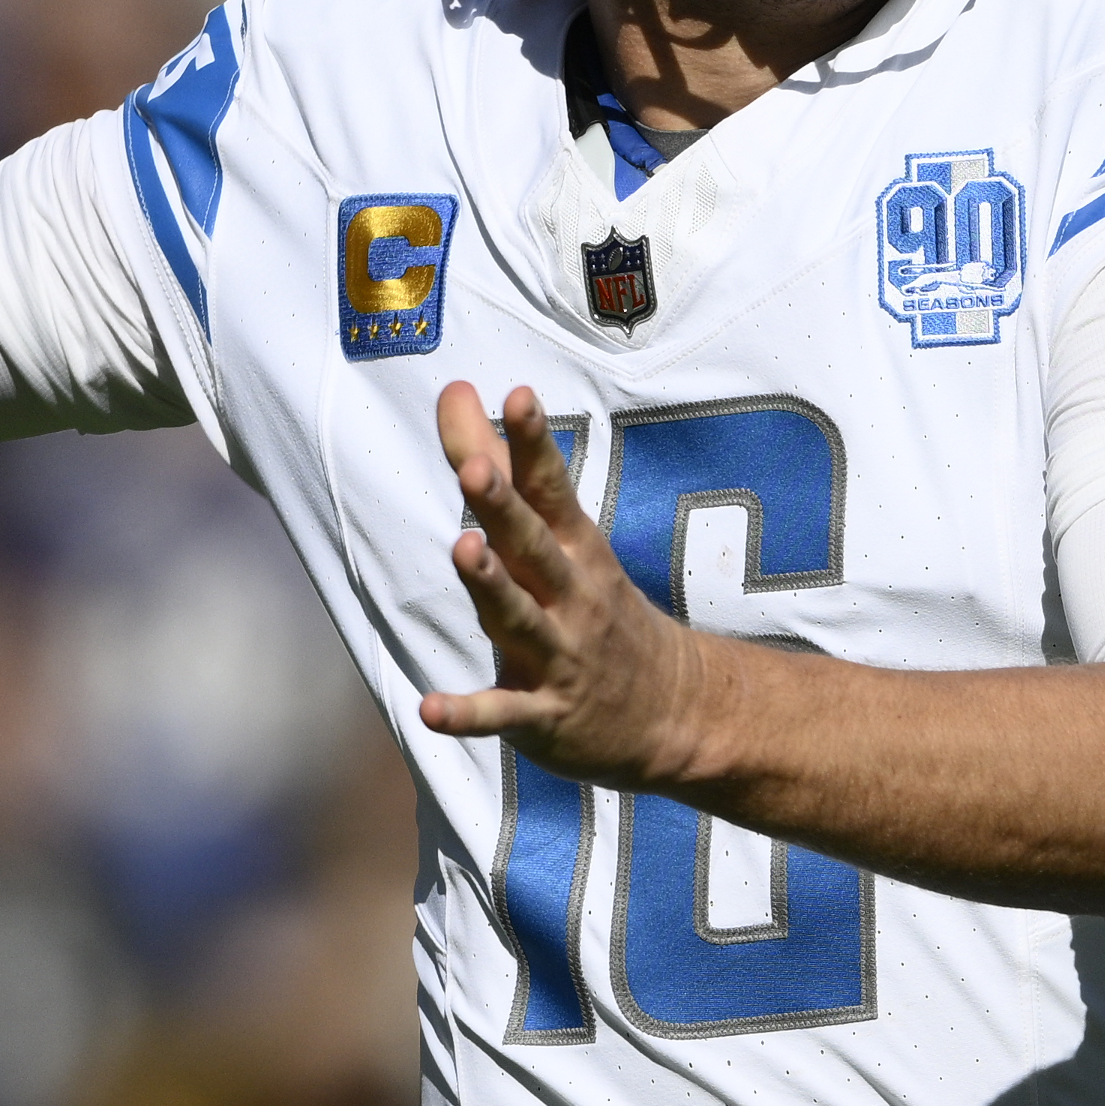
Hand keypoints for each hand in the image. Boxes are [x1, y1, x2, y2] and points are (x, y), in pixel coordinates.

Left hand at [416, 382, 719, 789]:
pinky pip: (504, 713)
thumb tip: (457, 390)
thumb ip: (502, 466)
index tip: (518, 395)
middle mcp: (570, 595)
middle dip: (504, 507)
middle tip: (475, 469)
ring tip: (464, 550)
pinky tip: (431, 710)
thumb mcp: (563, 537)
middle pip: (532, 545)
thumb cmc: (595, 607)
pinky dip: (469, 714)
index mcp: (573, 548)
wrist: (673, 711)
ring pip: (520, 618)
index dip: (532, 443)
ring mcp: (559, 656)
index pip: (549, 488)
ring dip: (492, 587)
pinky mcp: (543, 715)